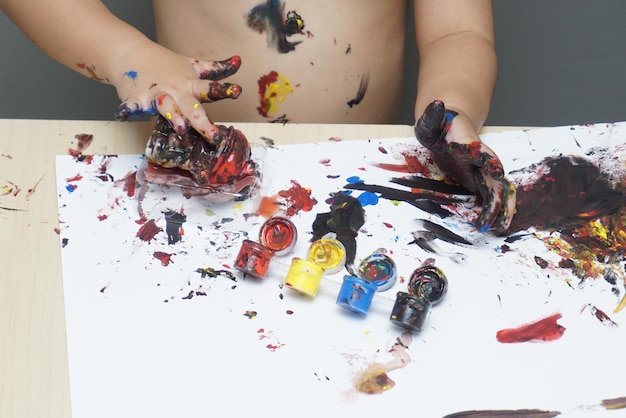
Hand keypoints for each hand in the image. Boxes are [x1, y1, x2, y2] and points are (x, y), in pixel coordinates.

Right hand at [111, 44, 241, 143]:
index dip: (223, 90)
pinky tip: (123, 114)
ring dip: (172, 115)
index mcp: (189, 84)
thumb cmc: (165, 64)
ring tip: (180, 126)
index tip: (237, 91)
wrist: (131, 52)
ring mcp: (154, 94)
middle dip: (202, 121)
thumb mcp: (193, 66)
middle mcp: (174, 90)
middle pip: (190, 106)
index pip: (208, 88)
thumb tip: (239, 62)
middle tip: (215, 136)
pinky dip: (126, 110)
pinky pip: (130, 106)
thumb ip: (216, 69)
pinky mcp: (134, 98)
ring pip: (165, 106)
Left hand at [414, 100, 515, 231]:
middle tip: (497, 217)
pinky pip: (492, 197)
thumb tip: (437, 103)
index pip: (481, 151)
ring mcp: (483, 170)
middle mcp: (481, 158)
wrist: (449, 129)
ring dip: (502, 208)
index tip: (497, 171)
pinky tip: (493, 225)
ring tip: (500, 228)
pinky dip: (494, 210)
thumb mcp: (430, 121)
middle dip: (499, 196)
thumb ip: (432, 115)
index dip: (489, 160)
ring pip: (499, 190)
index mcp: (468, 144)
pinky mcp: (480, 180)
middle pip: (497, 177)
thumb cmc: (438, 126)